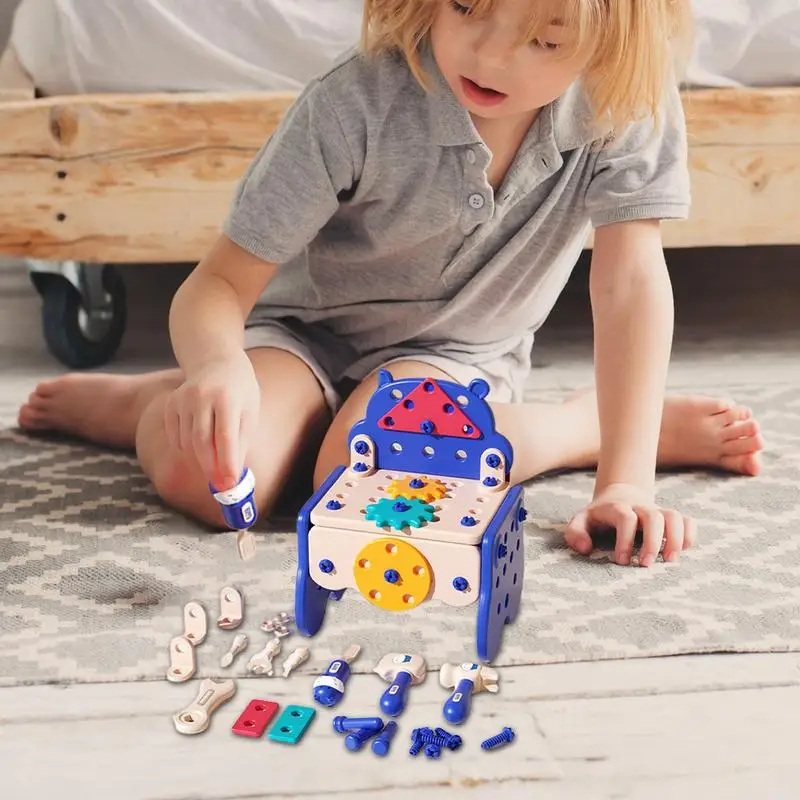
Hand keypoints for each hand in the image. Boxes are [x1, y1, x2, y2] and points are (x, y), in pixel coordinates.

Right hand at [164, 350, 259, 490]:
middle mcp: (202, 396)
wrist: (216, 362)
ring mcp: (183, 399)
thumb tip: (232, 475)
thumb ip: (241, 442)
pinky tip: (200, 446)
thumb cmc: (239, 392)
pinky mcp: (170, 404)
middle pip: (202, 442)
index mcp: (228, 398)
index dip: (227, 463)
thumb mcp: (250, 412)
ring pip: (187, 443)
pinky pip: (176, 438)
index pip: (225, 436)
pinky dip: (188, 450)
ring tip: (215, 462)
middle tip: (220, 485)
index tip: (230, 484)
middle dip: (211, 468)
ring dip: (200, 460)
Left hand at [563, 483, 695, 566]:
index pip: (626, 518)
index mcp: (617, 508)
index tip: (621, 561)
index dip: (625, 540)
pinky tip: (683, 551)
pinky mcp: (669, 518)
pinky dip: (690, 534)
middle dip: (653, 542)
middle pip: (654, 516)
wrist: (618, 495)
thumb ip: (575, 533)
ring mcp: (657, 511)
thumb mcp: (580, 521)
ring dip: (676, 538)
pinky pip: (687, 520)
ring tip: (670, 561)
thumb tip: (586, 548)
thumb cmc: (598, 516)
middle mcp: (640, 508)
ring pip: (674, 516)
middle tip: (646, 565)